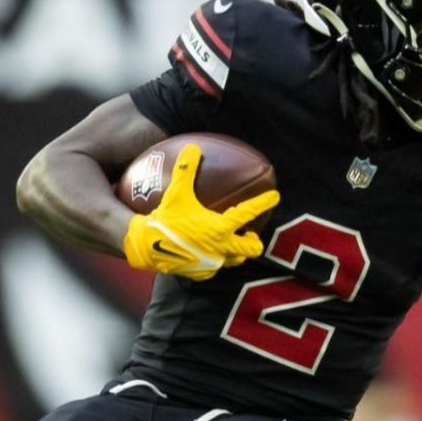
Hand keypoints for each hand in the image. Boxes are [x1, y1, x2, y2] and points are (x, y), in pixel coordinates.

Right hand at [120, 143, 278, 280]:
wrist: (146, 247)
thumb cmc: (165, 219)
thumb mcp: (176, 193)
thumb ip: (185, 170)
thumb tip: (193, 147)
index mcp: (219, 228)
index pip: (247, 213)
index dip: (263, 203)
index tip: (275, 196)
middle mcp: (221, 248)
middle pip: (251, 248)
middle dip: (255, 241)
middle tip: (251, 232)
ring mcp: (213, 263)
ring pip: (235, 260)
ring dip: (237, 251)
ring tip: (232, 242)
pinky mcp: (202, 273)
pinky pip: (215, 267)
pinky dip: (215, 259)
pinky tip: (207, 253)